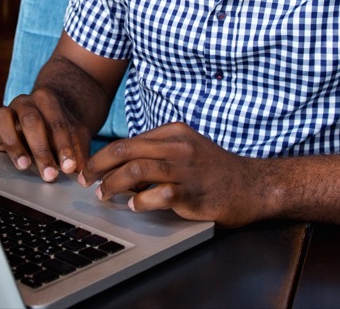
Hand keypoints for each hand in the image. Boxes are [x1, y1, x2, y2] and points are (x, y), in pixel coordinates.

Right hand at [0, 88, 93, 183]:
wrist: (47, 111)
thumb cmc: (61, 130)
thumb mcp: (75, 137)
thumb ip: (78, 153)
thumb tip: (83, 176)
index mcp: (48, 100)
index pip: (57, 123)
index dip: (64, 146)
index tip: (69, 167)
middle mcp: (26, 101)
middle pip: (31, 121)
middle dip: (41, 150)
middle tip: (49, 174)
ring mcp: (7, 108)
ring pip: (3, 117)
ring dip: (14, 143)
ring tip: (23, 165)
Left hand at [80, 122, 262, 226]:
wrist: (253, 186)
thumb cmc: (216, 171)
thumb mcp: (187, 149)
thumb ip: (159, 152)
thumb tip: (122, 165)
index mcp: (175, 132)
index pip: (129, 140)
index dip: (105, 155)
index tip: (91, 168)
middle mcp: (178, 146)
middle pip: (126, 149)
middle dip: (99, 165)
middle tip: (86, 180)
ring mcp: (185, 169)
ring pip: (136, 169)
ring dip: (113, 183)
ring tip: (103, 194)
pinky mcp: (192, 193)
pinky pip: (157, 195)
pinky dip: (140, 202)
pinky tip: (134, 207)